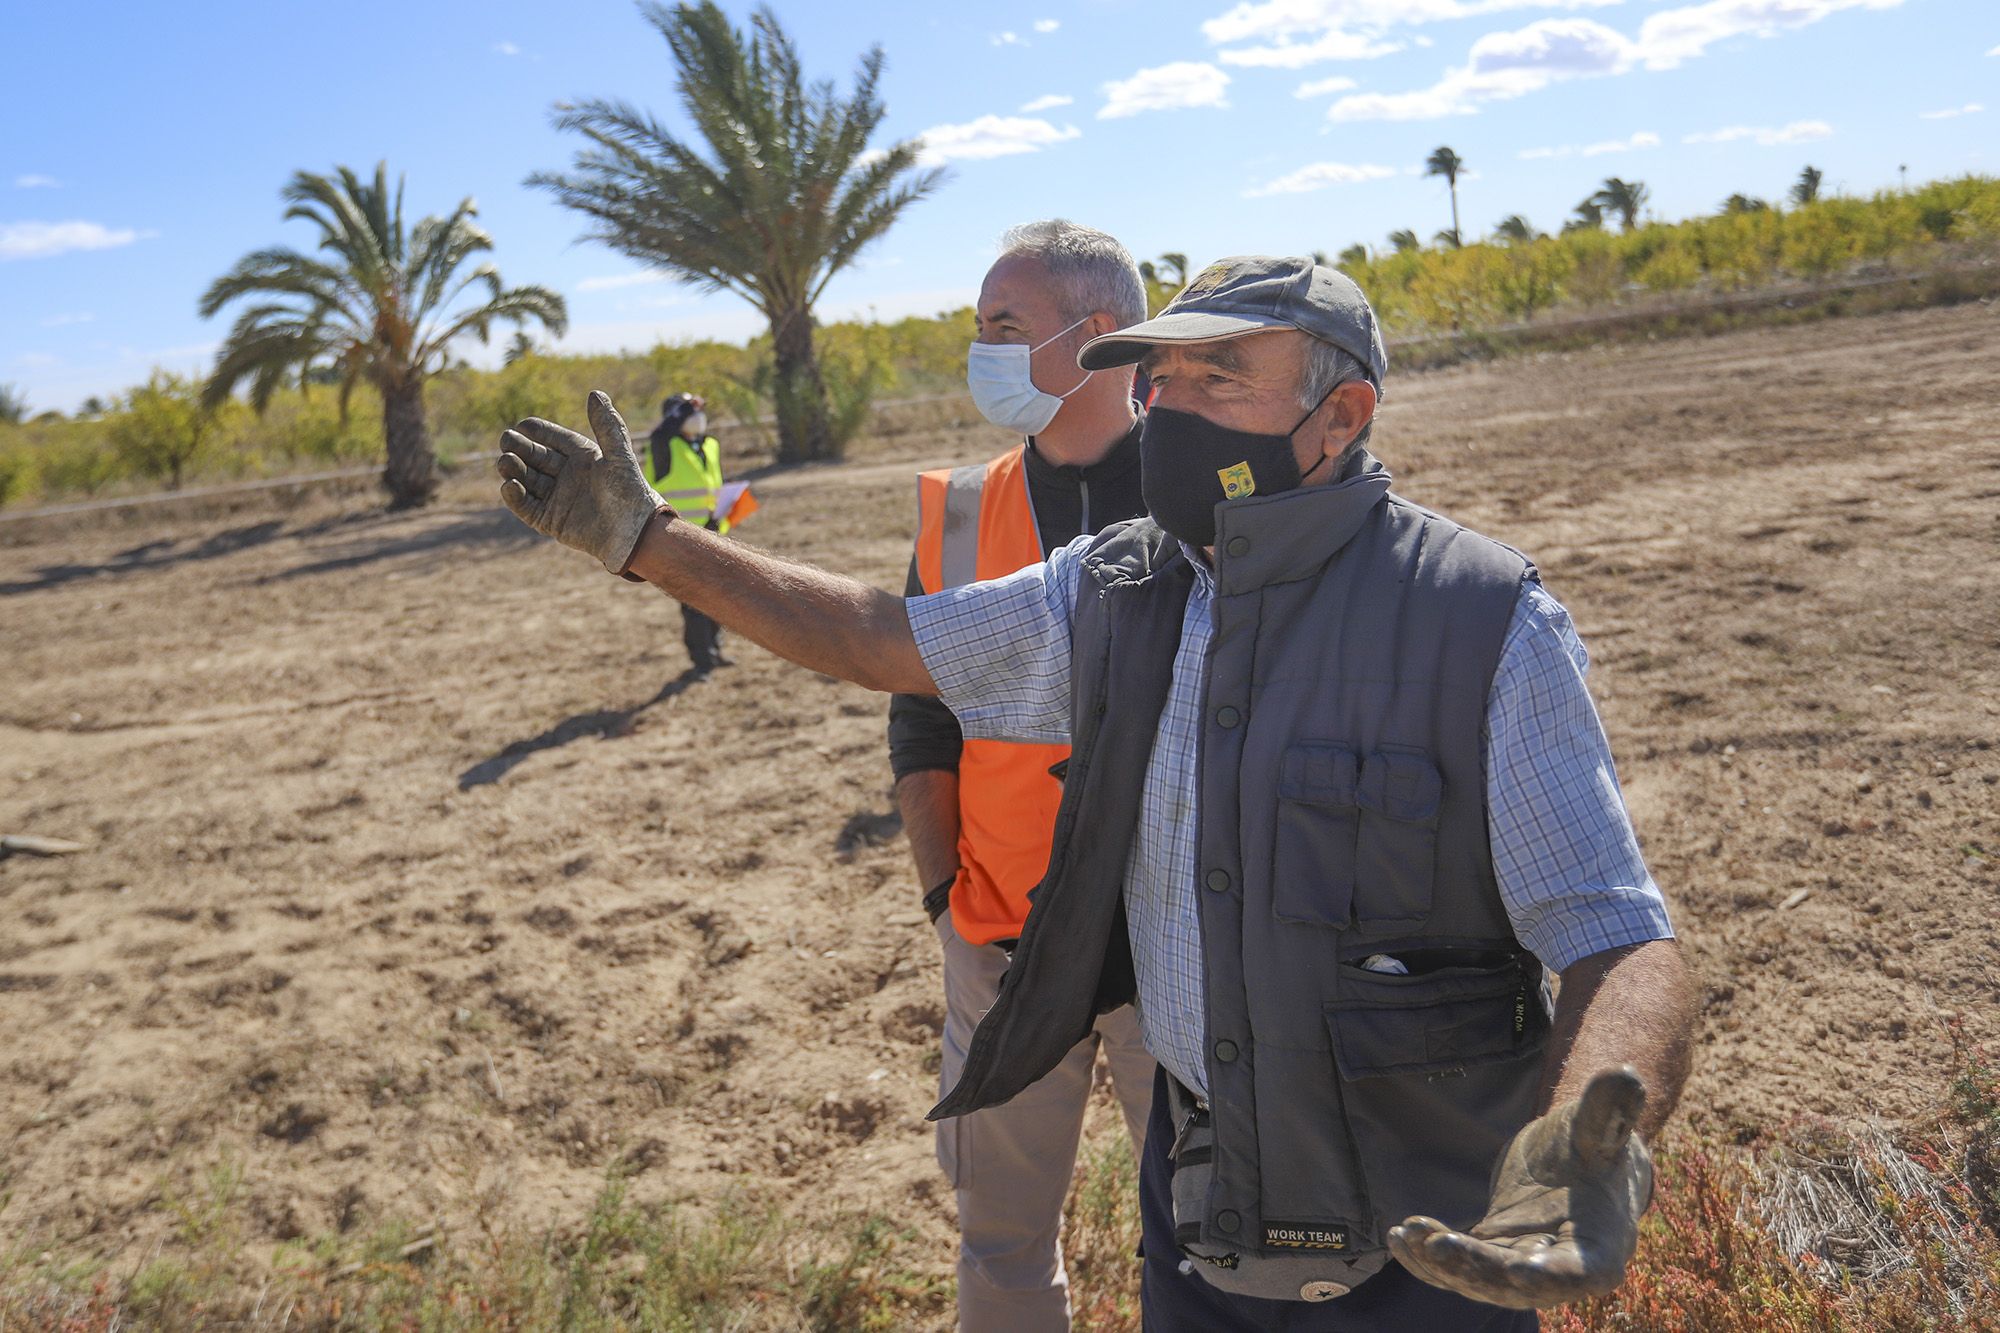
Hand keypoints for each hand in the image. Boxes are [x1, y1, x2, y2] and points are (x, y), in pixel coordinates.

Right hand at [498, 391, 665, 573]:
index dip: (538, 431)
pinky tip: (509, 485)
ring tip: (505, 461)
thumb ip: (608, 426)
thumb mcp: (619, 456)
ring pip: (528, 480)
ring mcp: (557, 497)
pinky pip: (527, 506)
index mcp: (582, 457)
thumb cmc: (630, 492)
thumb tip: (595, 392)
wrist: (634, 534)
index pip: (554, 439)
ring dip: (514, 470)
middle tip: (506, 440)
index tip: (522, 424)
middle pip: (536, 457)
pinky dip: (516, 497)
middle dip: (519, 448)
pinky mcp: (550, 520)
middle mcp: (567, 475)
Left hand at [1388, 1067, 1652, 1309]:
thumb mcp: (1600, 1127)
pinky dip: (1428, 1259)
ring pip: (1479, 1280)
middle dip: (1475, 1270)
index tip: (1518, 1272)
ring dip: (1441, 1264)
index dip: (1548, 1275)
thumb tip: (1625, 1072)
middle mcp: (1559, 1273)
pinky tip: (1399, 1237)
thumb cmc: (1594, 1146)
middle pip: (1515, 1283)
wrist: (1576, 1163)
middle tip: (1436, 1246)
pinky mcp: (1491, 1259)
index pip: (1575, 1274)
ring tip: (1408, 1233)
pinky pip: (1458, 1268)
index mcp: (1599, 1251)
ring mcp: (1521, 1271)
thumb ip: (1608, 1111)